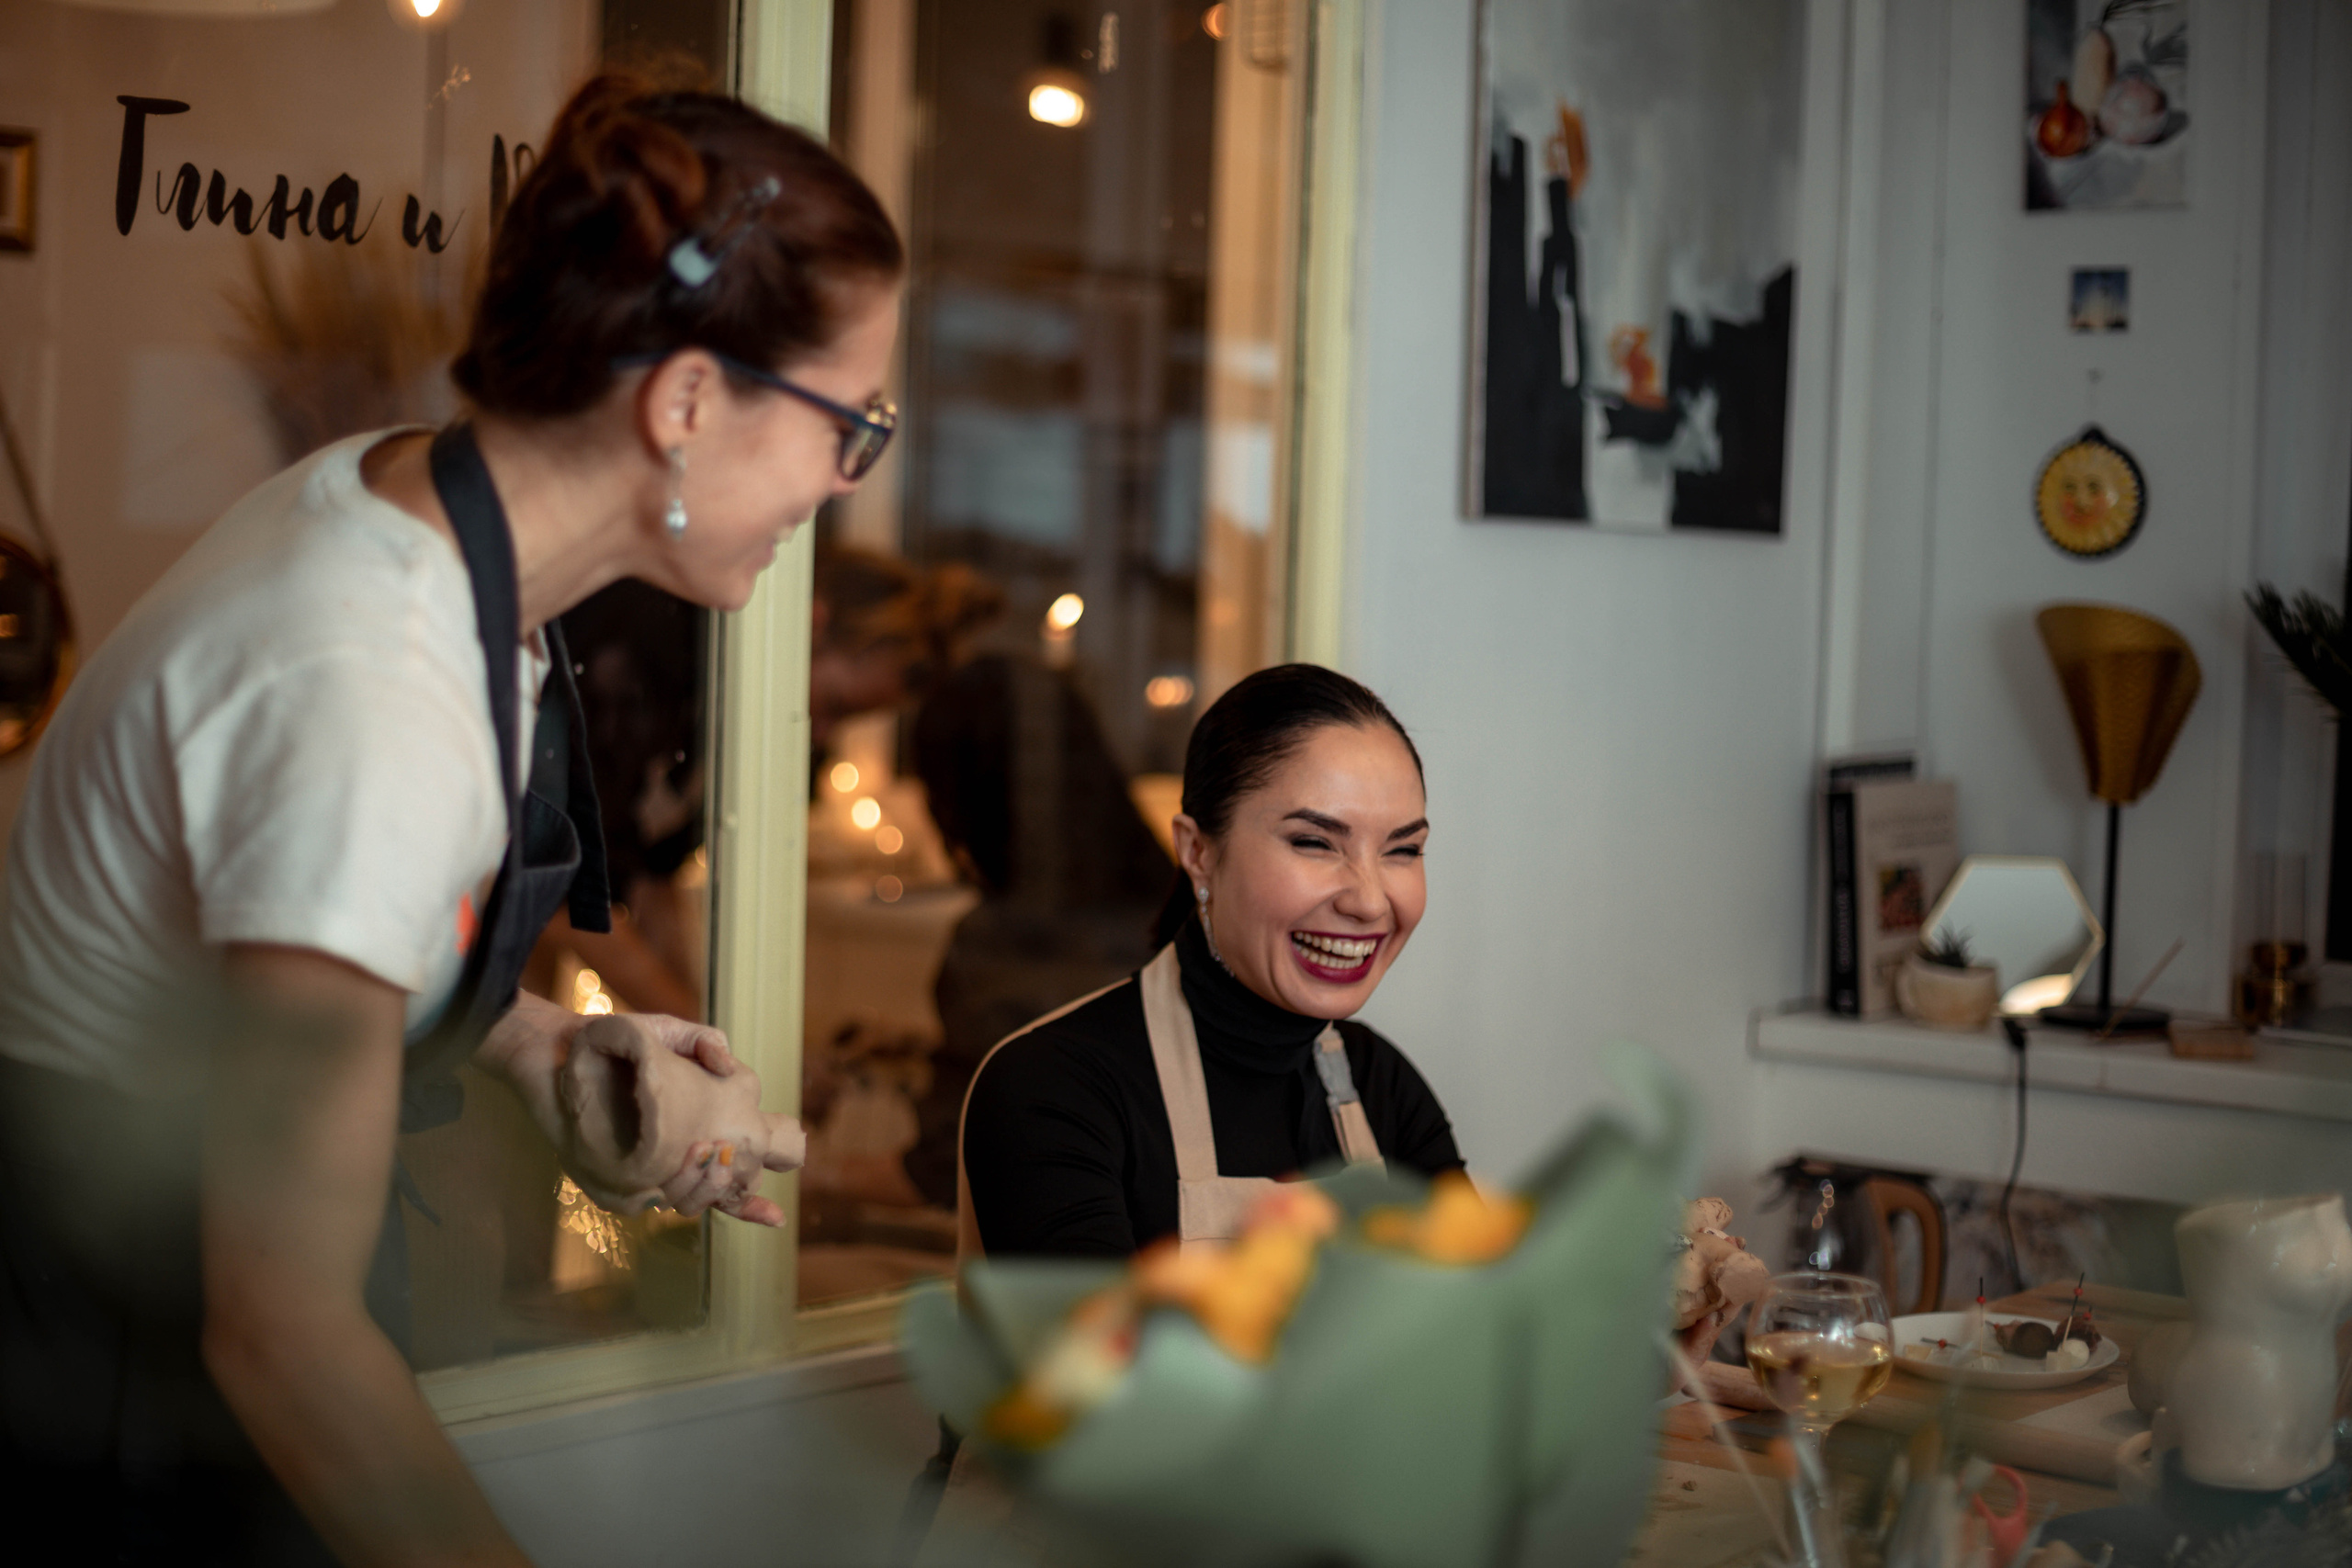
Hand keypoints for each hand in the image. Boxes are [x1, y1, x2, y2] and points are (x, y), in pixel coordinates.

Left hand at [479, 995, 798, 1226]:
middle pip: (725, 1188)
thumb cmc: (615, 1041)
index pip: (741, 1162)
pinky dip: (666, 1192)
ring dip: (704, 1185)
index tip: (775, 1214)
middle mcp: (678, 1156)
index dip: (761, 1188)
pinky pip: (644, 1199)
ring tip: (702, 1156)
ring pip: (692, 1196)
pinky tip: (669, 1184)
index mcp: (696, 1124)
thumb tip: (729, 1067)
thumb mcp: (665, 1032)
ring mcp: (647, 1170)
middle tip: (730, 1163)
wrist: (559, 1052)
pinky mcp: (613, 1178)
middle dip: (737, 1184)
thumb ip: (705, 1042)